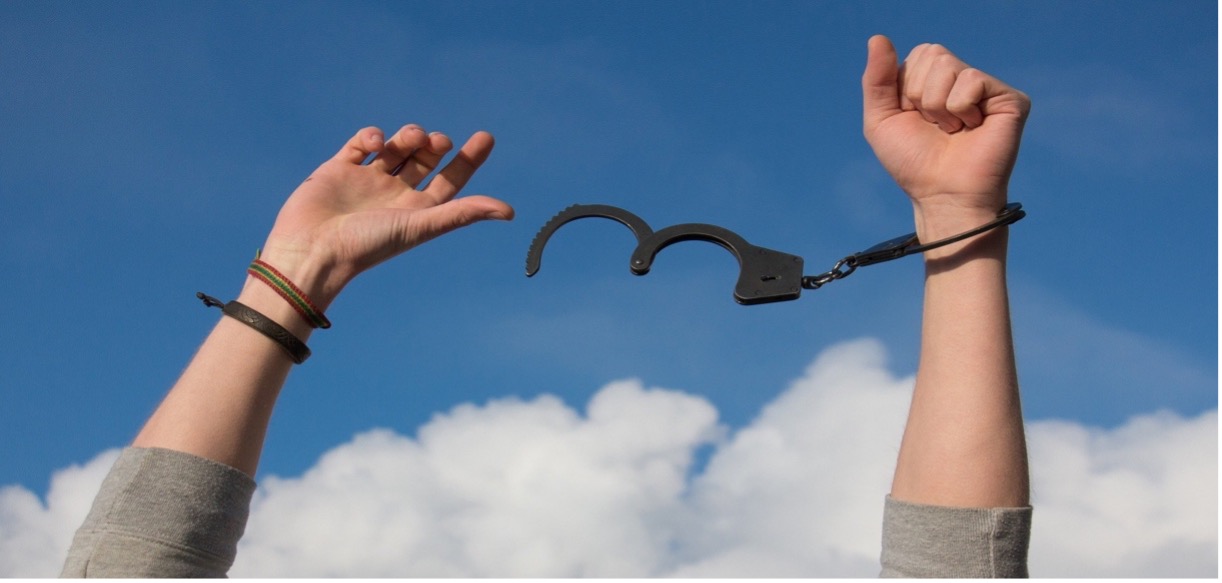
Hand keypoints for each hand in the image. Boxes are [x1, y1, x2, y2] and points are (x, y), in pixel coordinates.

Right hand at [256, 125, 513, 306]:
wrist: (313, 251)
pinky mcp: (338, 169)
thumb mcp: (422, 225)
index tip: (486, 137)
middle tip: (439, 143)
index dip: (469, 160)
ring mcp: (366, 180)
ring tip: (413, 139)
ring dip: (409, 137)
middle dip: (435, 145)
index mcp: (417, 211)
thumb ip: (463, 214)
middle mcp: (394, 195)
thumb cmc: (369, 245)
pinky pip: (362, 143)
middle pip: (424, 160)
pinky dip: (373, 136)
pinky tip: (378, 142)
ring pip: (397, 148)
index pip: (450, 181)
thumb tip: (510, 211)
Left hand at [862, 36, 1029, 238]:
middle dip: (921, 95)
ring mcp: (988, 89)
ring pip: (947, 66)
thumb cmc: (914, 163)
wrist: (941, 194)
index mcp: (935, 80)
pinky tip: (971, 128)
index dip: (906, 90)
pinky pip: (971, 80)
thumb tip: (877, 38)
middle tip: (936, 126)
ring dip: (938, 106)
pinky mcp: (1010, 99)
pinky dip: (960, 108)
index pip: (917, 55)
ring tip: (953, 129)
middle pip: (931, 54)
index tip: (916, 118)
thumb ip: (877, 79)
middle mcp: (963, 80)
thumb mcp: (881, 120)